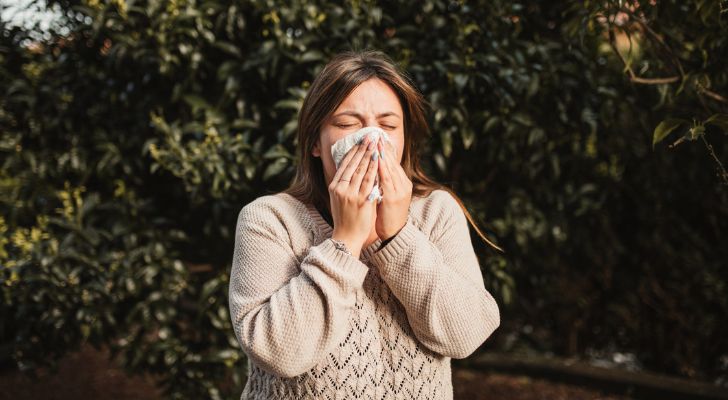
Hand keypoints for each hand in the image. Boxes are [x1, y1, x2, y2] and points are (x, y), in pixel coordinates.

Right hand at [329, 136, 379, 257]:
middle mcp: (341, 188)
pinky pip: (369, 181)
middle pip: (352, 164)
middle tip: (369, 136)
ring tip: (375, 143)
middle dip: (362, 148)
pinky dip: (374, 169)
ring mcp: (350, 194)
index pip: (344, 164)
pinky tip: (378, 159)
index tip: (359, 140)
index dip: (353, 151)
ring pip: (361, 170)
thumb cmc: (345, 218)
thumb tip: (349, 170)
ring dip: (369, 154)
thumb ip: (343, 185)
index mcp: (334, 186)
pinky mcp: (361, 200)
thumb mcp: (338, 199)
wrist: (346, 237)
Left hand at [375, 138, 411, 240]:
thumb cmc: (388, 215)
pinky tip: (376, 160)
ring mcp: (400, 190)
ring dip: (383, 154)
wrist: (394, 233)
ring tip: (376, 142)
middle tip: (376, 134)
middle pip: (393, 162)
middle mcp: (403, 184)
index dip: (386, 150)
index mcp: (402, 183)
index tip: (378, 138)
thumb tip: (375, 170)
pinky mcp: (394, 197)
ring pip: (390, 168)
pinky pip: (387, 179)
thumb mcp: (387, 196)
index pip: (394, 163)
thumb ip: (384, 183)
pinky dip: (382, 168)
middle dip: (384, 148)